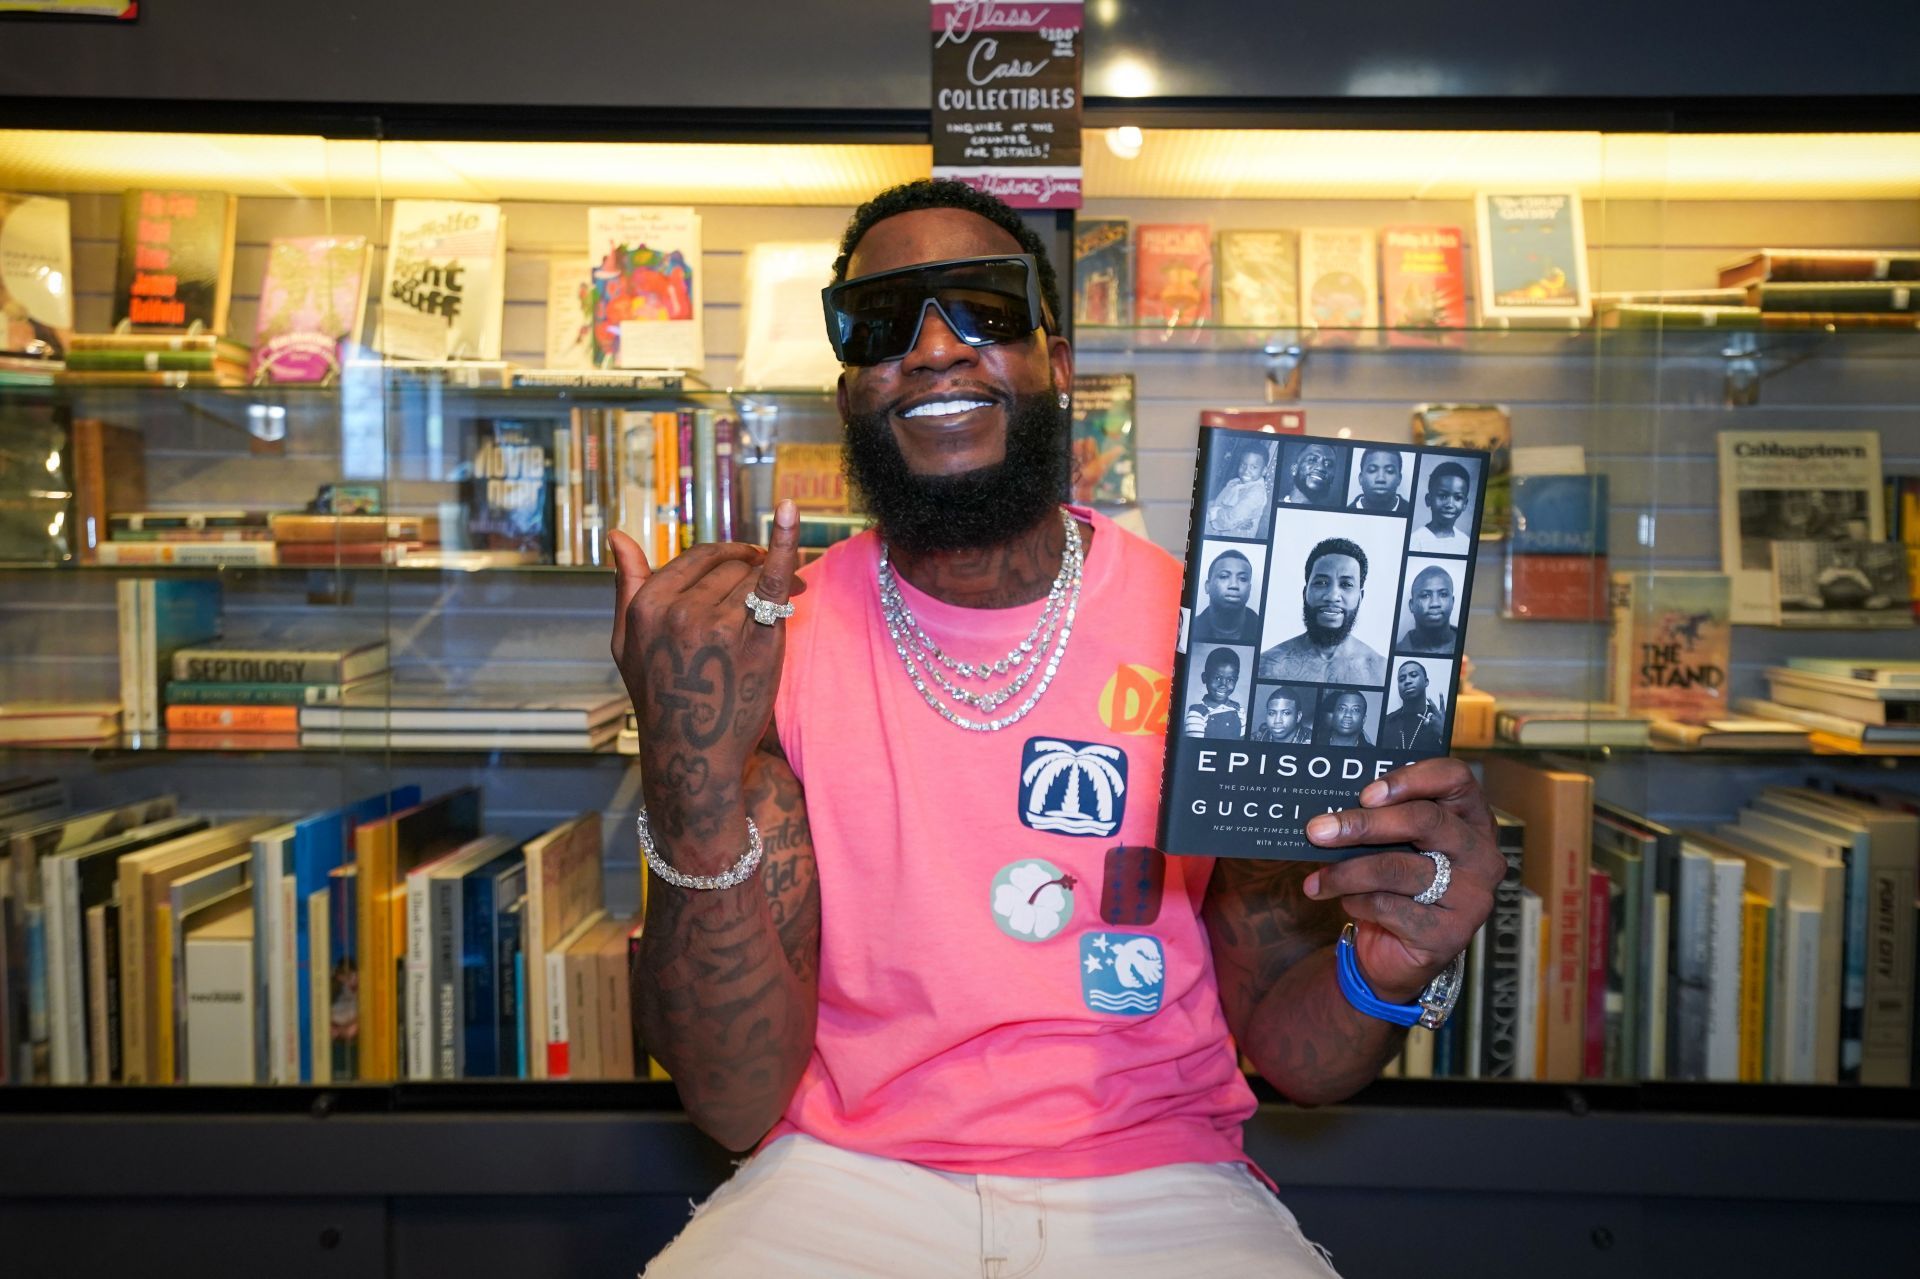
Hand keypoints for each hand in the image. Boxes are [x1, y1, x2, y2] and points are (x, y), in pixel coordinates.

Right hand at [609, 502, 802, 829]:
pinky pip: (772, 583)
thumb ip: (628, 586)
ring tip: (794, 587)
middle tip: (771, 579)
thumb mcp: (628, 644)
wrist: (693, 754)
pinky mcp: (756, 641)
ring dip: (771, 579)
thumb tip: (617, 535)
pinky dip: (785, 546)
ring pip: (753, 578)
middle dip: (751, 568)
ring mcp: (718, 625)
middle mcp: (679, 611)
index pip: (696, 558)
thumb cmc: (660, 697)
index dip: (724, 557)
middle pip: (728, 566)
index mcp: (647, 606)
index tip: (745, 561)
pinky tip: (790, 516)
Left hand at [1300, 758, 1500, 1003]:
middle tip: (1318, 830)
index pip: (1456, 779)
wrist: (1395, 952)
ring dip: (1347, 872)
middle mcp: (1481, 855)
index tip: (1366, 793)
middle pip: (1424, 821)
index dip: (1411, 779)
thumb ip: (1380, 820)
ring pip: (1398, 868)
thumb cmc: (1395, 886)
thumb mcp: (1392, 845)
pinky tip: (1347, 903)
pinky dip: (1357, 902)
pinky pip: (1389, 906)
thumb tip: (1332, 809)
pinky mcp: (1450, 934)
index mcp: (1472, 820)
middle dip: (1364, 824)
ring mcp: (1471, 897)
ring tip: (1317, 878)